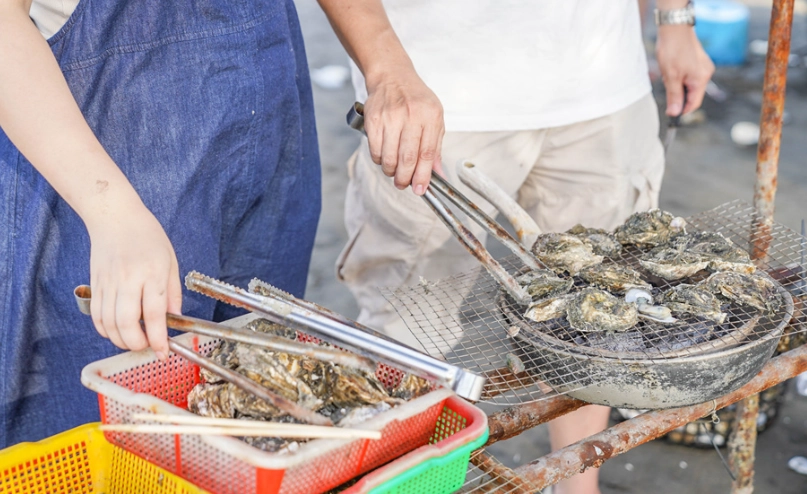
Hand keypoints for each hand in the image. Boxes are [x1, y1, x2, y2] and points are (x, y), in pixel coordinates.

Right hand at [87, 202, 181, 359]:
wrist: (115, 217)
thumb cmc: (147, 235)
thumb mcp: (171, 261)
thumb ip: (173, 292)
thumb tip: (176, 318)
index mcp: (153, 273)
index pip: (155, 313)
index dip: (158, 337)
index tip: (162, 351)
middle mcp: (129, 280)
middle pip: (127, 323)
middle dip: (137, 343)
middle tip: (146, 345)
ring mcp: (109, 283)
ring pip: (108, 323)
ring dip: (120, 340)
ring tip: (133, 340)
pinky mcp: (95, 284)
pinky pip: (96, 315)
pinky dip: (104, 329)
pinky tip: (115, 330)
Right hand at [363, 67, 444, 194]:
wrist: (392, 76)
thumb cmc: (416, 100)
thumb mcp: (434, 118)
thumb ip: (435, 148)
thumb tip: (439, 175)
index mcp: (430, 116)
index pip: (427, 153)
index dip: (423, 176)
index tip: (421, 189)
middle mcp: (411, 115)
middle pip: (407, 158)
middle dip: (405, 178)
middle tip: (403, 185)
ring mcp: (390, 117)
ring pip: (389, 157)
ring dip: (391, 171)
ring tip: (394, 170)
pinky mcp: (373, 119)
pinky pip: (375, 150)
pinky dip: (379, 160)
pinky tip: (384, 157)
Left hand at [656, 25, 714, 115]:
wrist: (674, 28)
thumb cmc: (673, 50)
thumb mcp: (670, 77)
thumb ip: (674, 96)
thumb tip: (675, 113)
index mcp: (701, 79)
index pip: (694, 103)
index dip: (682, 110)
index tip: (670, 114)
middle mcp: (706, 73)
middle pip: (692, 94)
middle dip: (678, 93)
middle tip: (666, 82)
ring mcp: (703, 66)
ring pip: (689, 84)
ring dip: (677, 84)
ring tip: (668, 72)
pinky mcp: (698, 61)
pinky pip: (689, 75)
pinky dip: (679, 77)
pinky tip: (671, 68)